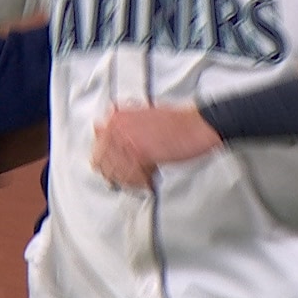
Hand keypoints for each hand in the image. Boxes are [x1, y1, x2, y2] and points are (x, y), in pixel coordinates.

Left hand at [91, 104, 220, 189]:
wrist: (199, 124)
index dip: (107, 159)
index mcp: (119, 117)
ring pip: (116, 172)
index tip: (115, 165)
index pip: (98, 146)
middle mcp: (119, 128)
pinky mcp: (142, 154)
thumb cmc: (178, 120)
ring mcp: (129, 141)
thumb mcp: (145, 114)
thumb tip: (104, 132)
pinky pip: (132, 177)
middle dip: (115, 171)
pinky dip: (140, 182)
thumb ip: (124, 123)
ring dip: (128, 178)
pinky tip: (148, 180)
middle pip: (102, 161)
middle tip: (129, 175)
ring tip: (141, 178)